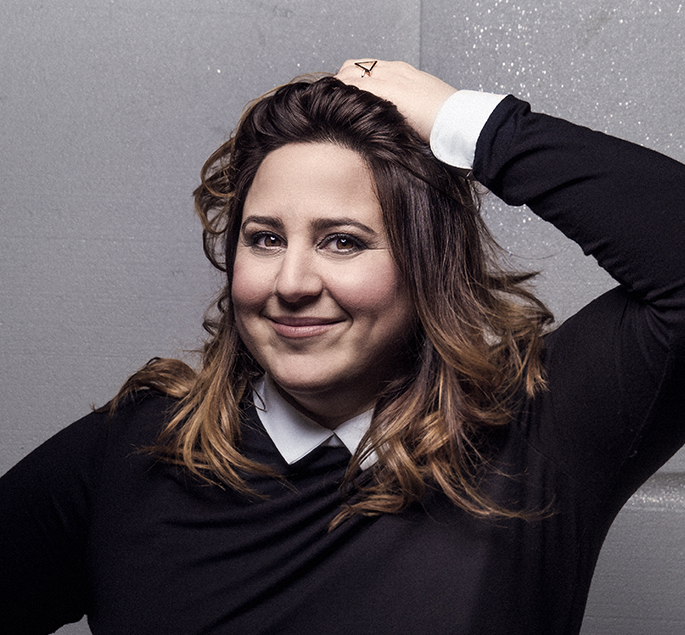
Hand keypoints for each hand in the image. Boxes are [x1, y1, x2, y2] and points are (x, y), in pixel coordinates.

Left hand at [335, 59, 456, 142]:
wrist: (457, 119)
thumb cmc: (445, 121)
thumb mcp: (422, 110)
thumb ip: (405, 112)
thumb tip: (394, 127)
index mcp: (404, 73)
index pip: (368, 69)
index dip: (352, 81)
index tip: (344, 97)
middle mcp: (394, 70)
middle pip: (353, 67)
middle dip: (340, 83)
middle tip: (333, 104)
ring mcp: (390, 78)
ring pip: (350, 74)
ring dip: (337, 90)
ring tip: (328, 108)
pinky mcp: (387, 90)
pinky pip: (354, 86)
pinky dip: (340, 95)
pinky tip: (333, 109)